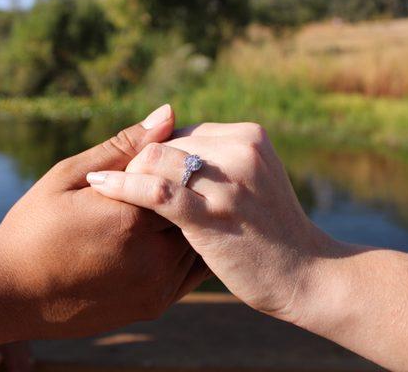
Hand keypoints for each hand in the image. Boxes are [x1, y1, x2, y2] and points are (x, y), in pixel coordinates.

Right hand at [0, 105, 206, 338]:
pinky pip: (192, 273)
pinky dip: (190, 251)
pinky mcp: (155, 306)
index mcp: (130, 216)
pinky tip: (170, 237)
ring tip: (174, 208)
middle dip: (190, 194)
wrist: (12, 293)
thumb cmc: (35, 226)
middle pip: (197, 211)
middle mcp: (151, 257)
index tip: (170, 158)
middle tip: (176, 183)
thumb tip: (169, 113)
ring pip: (199, 242)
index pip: (183, 178)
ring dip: (194, 222)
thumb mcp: (69, 176)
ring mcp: (155, 287)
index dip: (180, 165)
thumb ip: (123, 147)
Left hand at [87, 122, 327, 320]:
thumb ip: (221, 159)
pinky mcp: (212, 214)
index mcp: (249, 137)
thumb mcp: (254, 181)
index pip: (183, 132)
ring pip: (155, 158)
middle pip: (166, 141)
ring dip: (128, 172)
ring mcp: (228, 182)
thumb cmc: (273, 231)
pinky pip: (155, 191)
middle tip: (117, 182)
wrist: (307, 274)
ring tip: (107, 188)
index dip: (156, 151)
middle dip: (139, 161)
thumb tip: (176, 145)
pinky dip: (122, 186)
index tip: (138, 171)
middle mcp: (240, 150)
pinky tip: (100, 186)